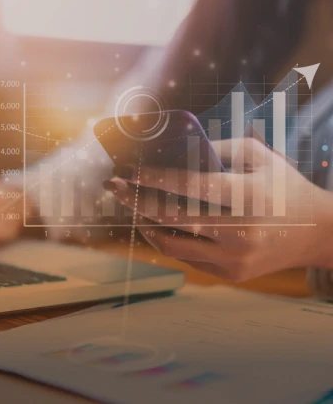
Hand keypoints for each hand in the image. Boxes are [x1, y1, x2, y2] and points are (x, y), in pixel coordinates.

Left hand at [107, 138, 332, 280]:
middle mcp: (240, 233)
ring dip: (144, 223)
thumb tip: (171, 151)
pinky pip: (185, 257)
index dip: (153, 179)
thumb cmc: (283, 188)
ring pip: (171, 244)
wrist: (316, 233)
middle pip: (171, 219)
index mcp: (249, 197)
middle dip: (134, 201)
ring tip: (131, 205)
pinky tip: (156, 224)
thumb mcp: (258, 157)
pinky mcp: (229, 275)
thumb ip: (216, 151)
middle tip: (114, 186)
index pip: (190, 188)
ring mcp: (233, 259)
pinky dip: (167, 238)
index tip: (126, 170)